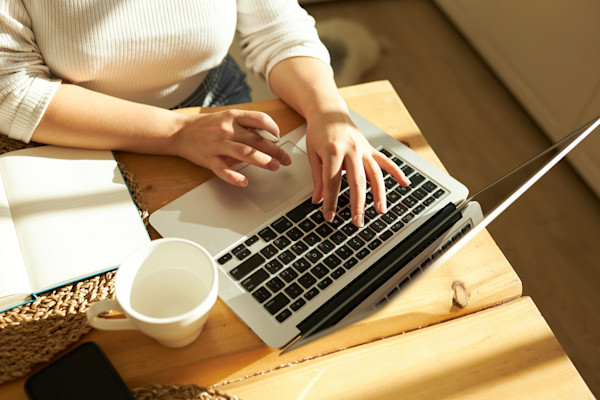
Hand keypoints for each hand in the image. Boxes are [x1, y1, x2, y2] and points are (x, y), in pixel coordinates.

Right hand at [173, 109, 290, 185]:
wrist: (180, 132)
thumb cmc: (208, 126)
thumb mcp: (228, 118)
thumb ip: (247, 125)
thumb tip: (270, 135)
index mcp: (234, 117)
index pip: (260, 119)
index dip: (274, 129)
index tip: (279, 138)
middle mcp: (227, 129)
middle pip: (257, 140)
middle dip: (275, 150)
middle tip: (286, 159)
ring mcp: (218, 144)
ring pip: (244, 152)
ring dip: (262, 160)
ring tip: (274, 167)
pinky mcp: (209, 159)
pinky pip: (223, 169)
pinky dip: (234, 176)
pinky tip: (244, 181)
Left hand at [305, 110, 409, 226]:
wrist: (329, 111)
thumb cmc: (319, 132)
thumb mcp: (312, 154)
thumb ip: (318, 178)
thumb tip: (318, 200)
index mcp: (333, 151)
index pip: (332, 182)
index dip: (330, 201)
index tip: (329, 216)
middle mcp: (352, 150)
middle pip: (357, 182)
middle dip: (358, 204)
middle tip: (358, 221)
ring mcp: (364, 149)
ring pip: (375, 174)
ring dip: (379, 194)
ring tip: (381, 210)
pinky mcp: (370, 148)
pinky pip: (386, 161)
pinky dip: (397, 172)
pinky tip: (405, 183)